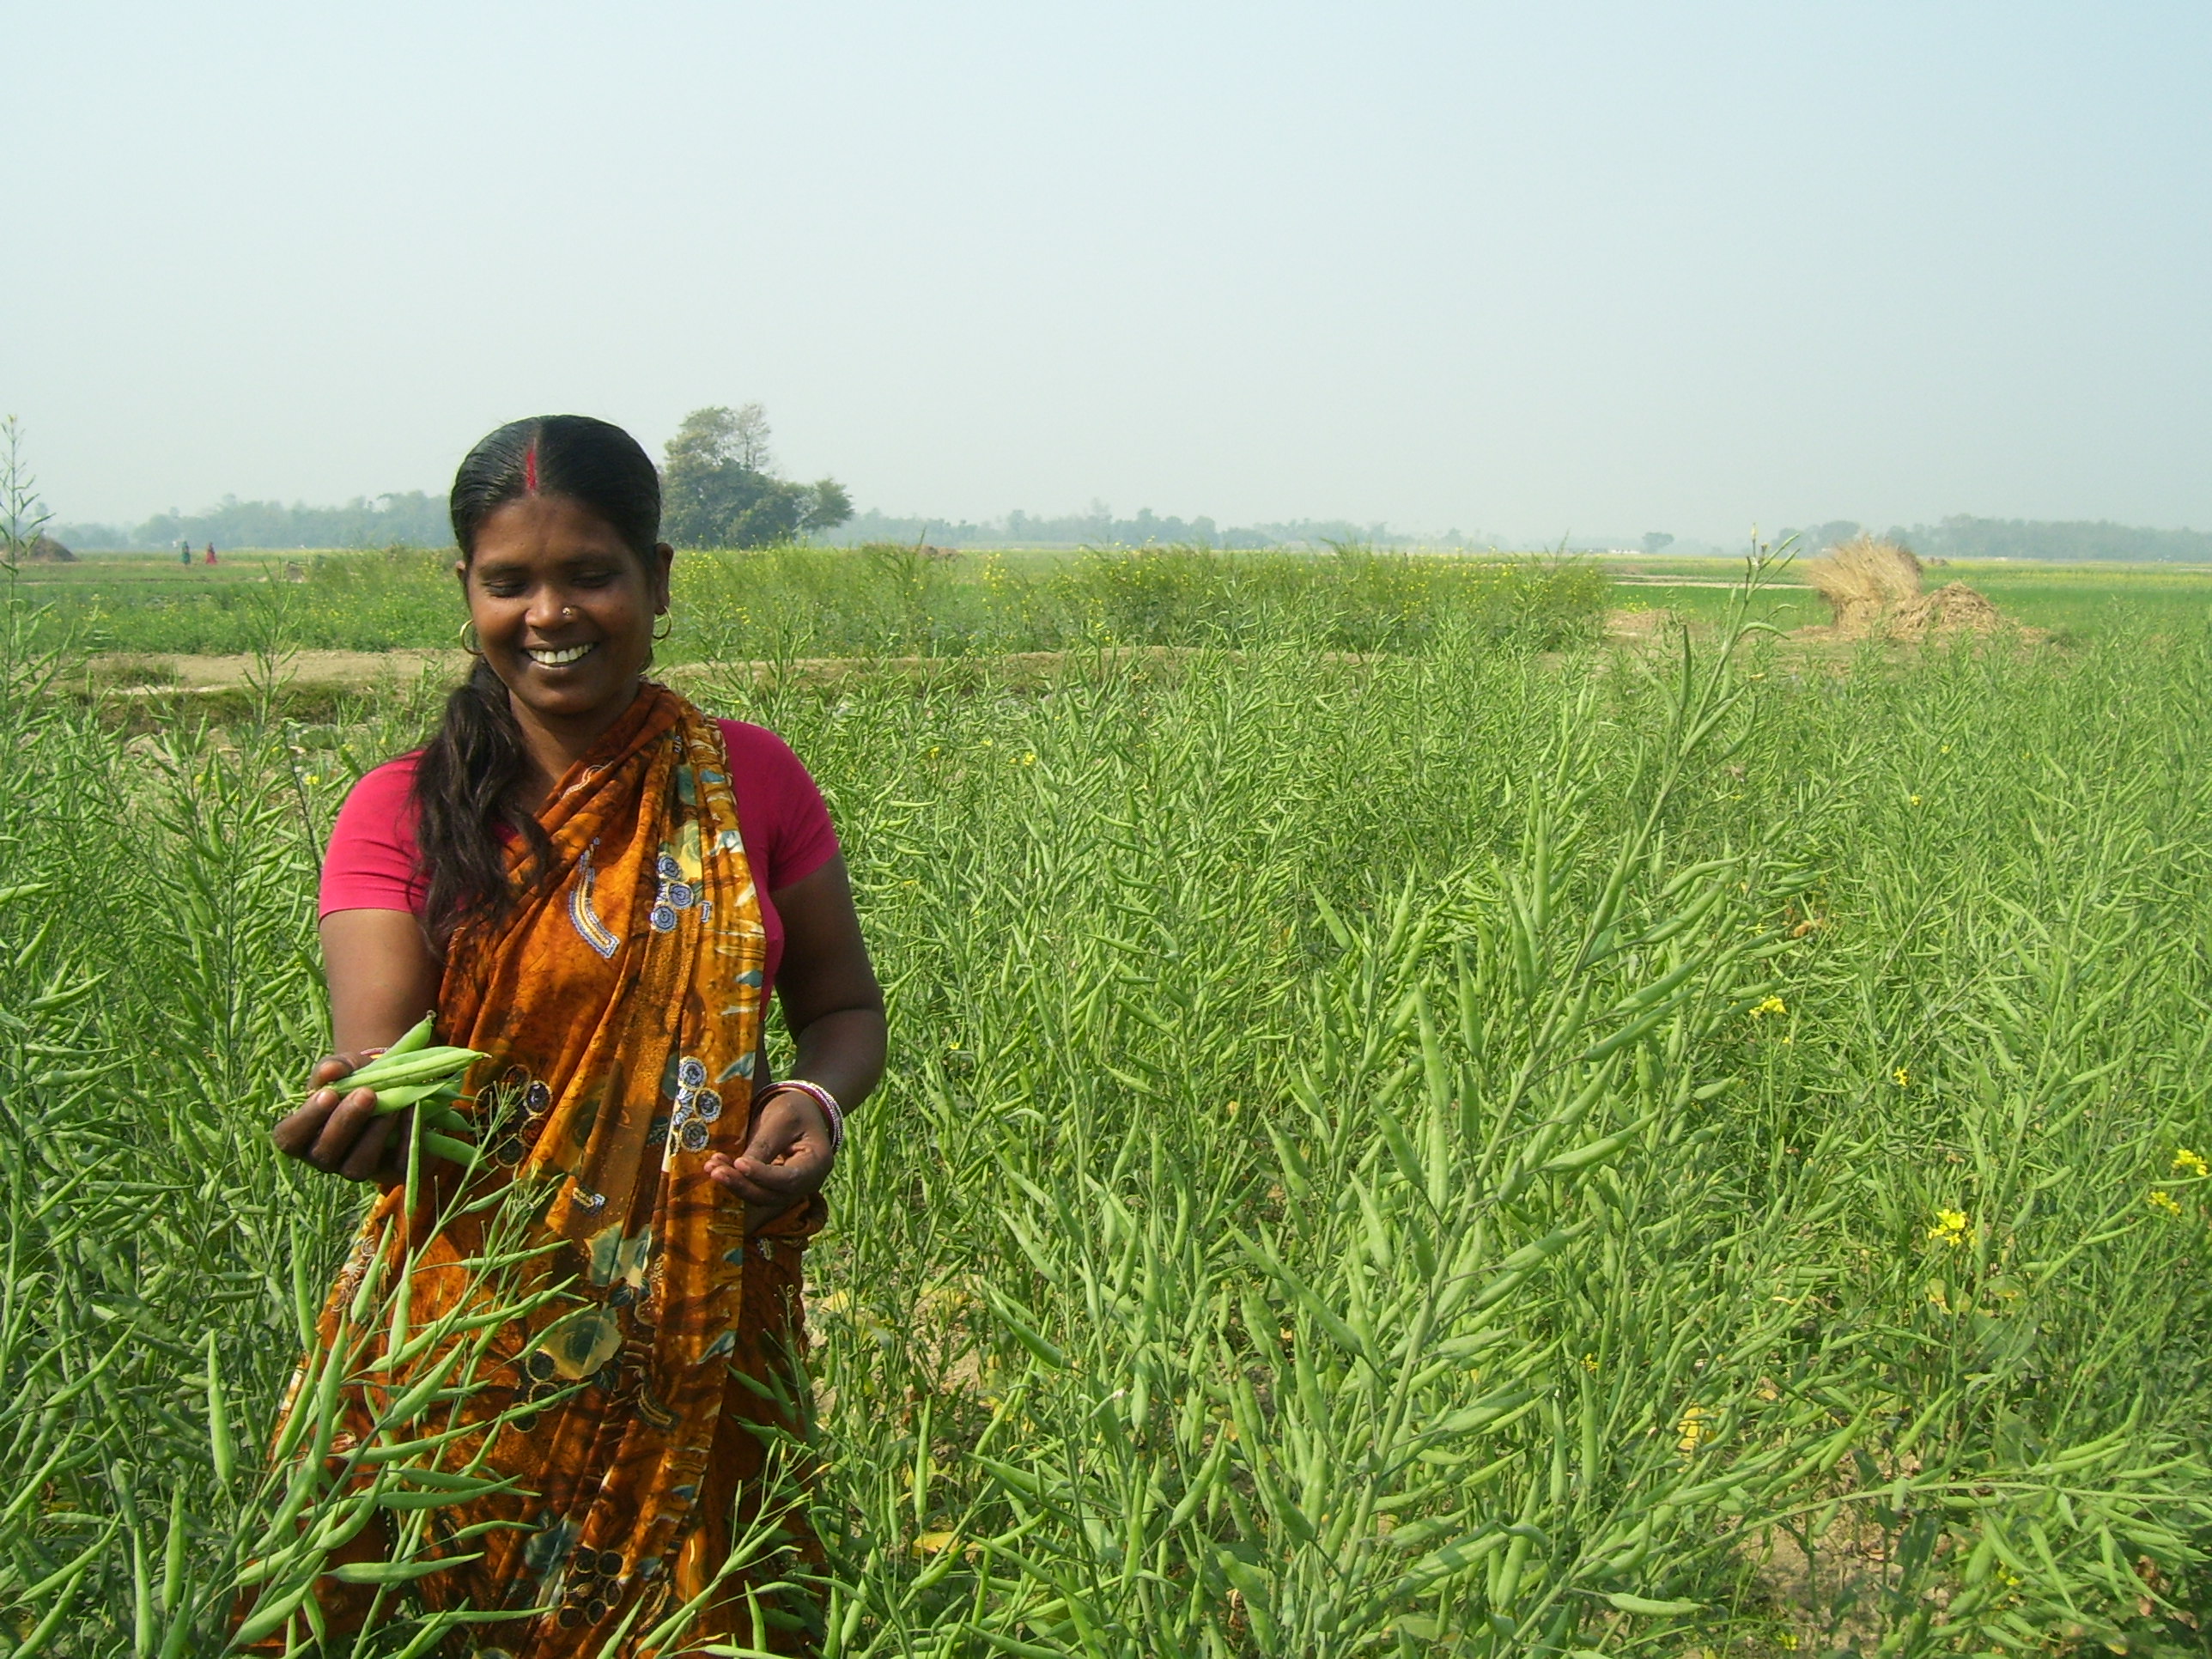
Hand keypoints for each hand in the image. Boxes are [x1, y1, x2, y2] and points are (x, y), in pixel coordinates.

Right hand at [271, 1053, 412, 1181]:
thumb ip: (334, 1067)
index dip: (305, 1120)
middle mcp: (325, 1158)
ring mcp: (356, 1168)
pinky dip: (406, 1138)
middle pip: (325, 1154)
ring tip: (392, 1105)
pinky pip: (396, 1165)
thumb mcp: (345, 1068)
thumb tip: (330, 1071)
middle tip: (367, 1094)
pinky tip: (412, 1112)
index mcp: (303, 1135)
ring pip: (357, 1167)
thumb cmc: (356, 1080)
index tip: (328, 1094)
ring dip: (375, 1135)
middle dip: (346, 1123)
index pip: (289, 1139)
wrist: (393, 1090)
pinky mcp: (390, 1172)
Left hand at [703, 1087, 834, 1231]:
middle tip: (716, 1170)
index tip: (740, 1163)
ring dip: (735, 1184)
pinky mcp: (774, 1186)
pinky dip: (736, 1181)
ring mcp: (791, 1188)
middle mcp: (807, 1183)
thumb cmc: (796, 1109)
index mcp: (817, 1163)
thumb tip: (739, 1168)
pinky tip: (716, 1166)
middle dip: (742, 1184)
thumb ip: (765, 1145)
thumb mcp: (782, 1119)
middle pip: (773, 1194)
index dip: (763, 1175)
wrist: (801, 1110)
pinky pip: (755, 1190)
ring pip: (761, 1197)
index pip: (790, 1178)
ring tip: (712, 1167)